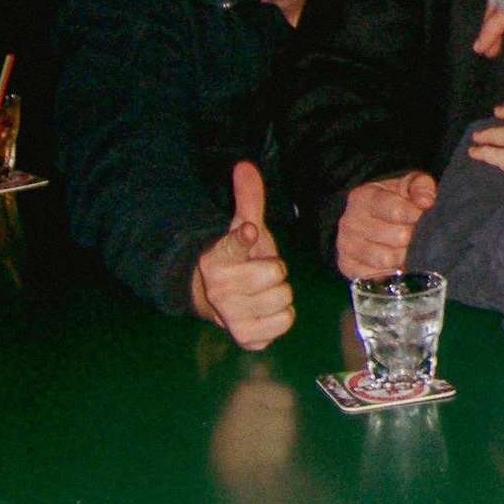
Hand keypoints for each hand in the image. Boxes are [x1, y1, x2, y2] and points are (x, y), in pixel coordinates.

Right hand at [192, 162, 295, 350]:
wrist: (218, 300)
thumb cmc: (240, 261)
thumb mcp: (244, 228)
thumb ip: (248, 199)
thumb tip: (245, 165)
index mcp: (218, 259)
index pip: (233, 246)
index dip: (243, 239)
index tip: (248, 232)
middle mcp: (220, 289)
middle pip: (277, 273)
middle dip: (276, 271)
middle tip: (261, 273)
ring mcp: (232, 316)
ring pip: (284, 298)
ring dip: (280, 294)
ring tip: (263, 291)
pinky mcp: (246, 337)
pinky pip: (285, 321)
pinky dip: (283, 316)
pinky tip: (267, 310)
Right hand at [336, 171, 436, 279]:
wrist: (370, 217)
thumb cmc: (394, 200)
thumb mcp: (408, 185)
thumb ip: (421, 186)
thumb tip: (426, 202)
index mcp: (363, 197)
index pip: (398, 211)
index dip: (416, 216)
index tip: (420, 215)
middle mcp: (350, 221)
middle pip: (398, 237)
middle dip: (412, 237)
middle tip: (414, 234)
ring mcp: (346, 245)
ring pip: (388, 259)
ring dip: (404, 255)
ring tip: (405, 247)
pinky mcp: (346, 266)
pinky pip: (376, 276)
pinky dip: (390, 272)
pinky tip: (394, 262)